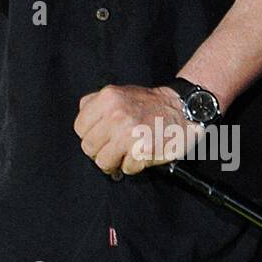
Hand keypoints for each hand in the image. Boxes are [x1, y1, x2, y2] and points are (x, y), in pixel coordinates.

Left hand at [73, 83, 202, 178]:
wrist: (182, 110)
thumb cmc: (148, 103)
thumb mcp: (118, 93)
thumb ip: (95, 104)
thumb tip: (82, 128)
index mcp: (108, 98)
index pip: (79, 128)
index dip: (89, 135)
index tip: (100, 136)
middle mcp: (117, 115)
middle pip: (88, 147)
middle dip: (99, 150)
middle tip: (112, 147)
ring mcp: (129, 134)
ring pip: (103, 162)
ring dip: (113, 162)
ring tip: (124, 153)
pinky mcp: (143, 150)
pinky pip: (126, 169)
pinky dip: (132, 165)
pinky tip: (140, 154)